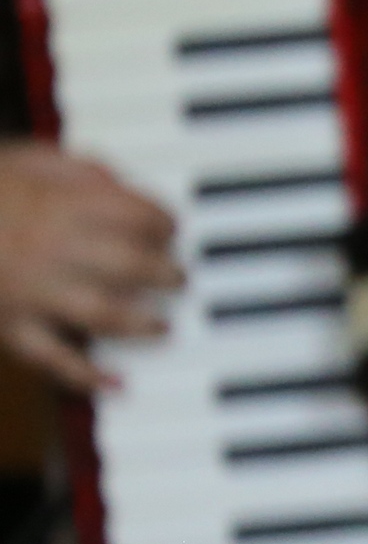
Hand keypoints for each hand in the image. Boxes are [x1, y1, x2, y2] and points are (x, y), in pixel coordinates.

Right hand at [0, 142, 178, 390]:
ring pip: (105, 314)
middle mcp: (50, 250)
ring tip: (161, 325)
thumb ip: (76, 169)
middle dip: (168, 274)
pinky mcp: (9, 326)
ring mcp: (30, 292)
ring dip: (143, 323)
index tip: (169, 229)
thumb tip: (121, 185)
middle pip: (133, 266)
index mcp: (58, 205)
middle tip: (176, 278)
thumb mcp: (23, 159)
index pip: (137, 215)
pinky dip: (88, 376)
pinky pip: (53, 359)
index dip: (164, 223)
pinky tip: (118, 383)